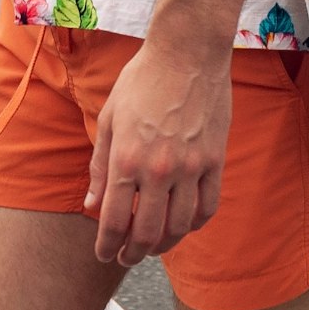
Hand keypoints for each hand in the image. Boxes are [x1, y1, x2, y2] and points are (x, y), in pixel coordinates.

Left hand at [85, 34, 232, 266]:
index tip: (105, 255)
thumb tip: (92, 205)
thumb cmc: (142, 80)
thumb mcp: (109, 118)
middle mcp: (159, 169)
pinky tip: (184, 224)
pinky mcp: (215, 160)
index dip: (108, 246)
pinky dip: (195, 224)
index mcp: (127, 158)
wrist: (187, 52)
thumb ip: (100, 165)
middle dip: (133, 253)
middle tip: (127, 257)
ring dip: (164, 244)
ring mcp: (191, 167)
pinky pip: (208, 207)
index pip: (115, 221)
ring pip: (180, 226)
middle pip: (147, 233)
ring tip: (154, 246)